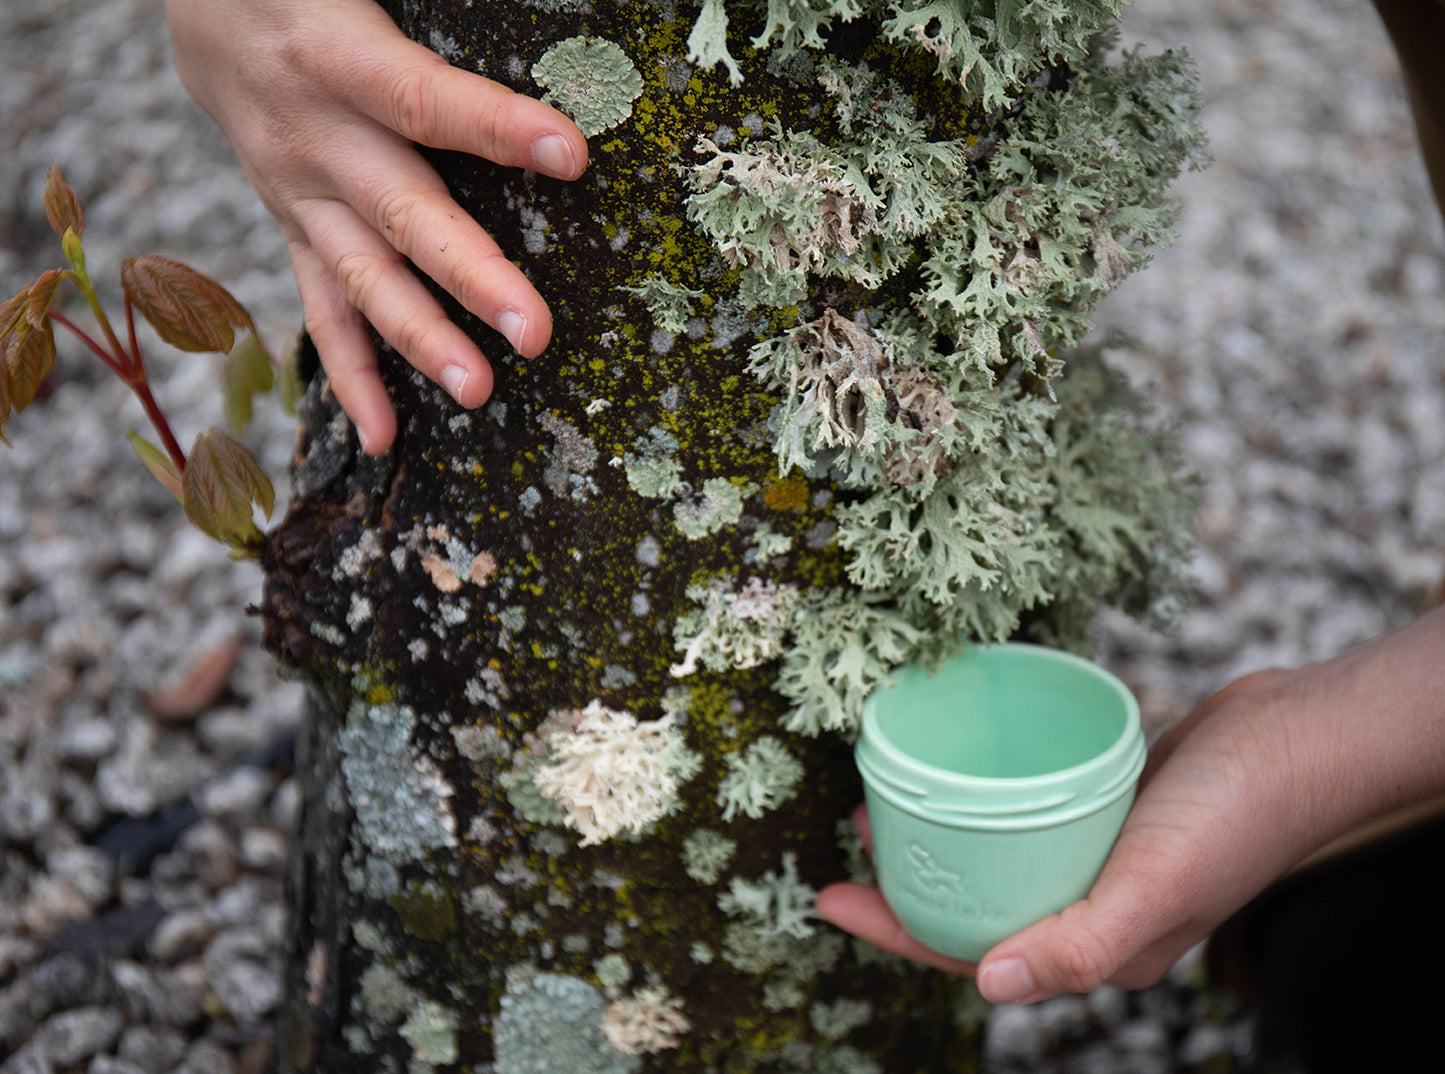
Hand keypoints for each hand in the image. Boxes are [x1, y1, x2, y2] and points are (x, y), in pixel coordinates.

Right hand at [165, 0, 588, 452]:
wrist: (214, 16)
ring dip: (421, 340)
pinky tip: (388, 437)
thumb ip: (436, 26)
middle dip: (471, 277)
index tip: (570, 154)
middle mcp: (317, 139)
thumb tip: (530, 33)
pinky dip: (353, 377)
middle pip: (404, 214)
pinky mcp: (299, 232)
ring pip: (366, 278)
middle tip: (535, 333)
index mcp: (338, 59)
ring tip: (477, 392)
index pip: (426, 99)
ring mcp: (303, 196)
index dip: (495, 127)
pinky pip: (324, 313)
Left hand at [817, 607, 1444, 1003]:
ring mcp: (1098, 852)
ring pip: (998, 853)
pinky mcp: (1106, 802)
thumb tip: (986, 983)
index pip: (971, 953)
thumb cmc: (1234, 820)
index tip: (827, 898)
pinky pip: (1028, 807)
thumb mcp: (1153, 888)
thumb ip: (1075, 945)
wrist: (1298, 741)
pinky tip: (960, 765)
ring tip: (890, 796)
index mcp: (1096, 948)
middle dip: (907, 882)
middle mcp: (1091, 906)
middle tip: (853, 837)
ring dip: (941, 833)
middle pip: (976, 903)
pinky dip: (985, 795)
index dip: (895, 931)